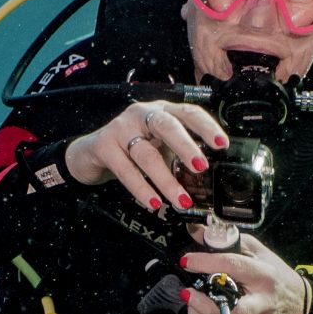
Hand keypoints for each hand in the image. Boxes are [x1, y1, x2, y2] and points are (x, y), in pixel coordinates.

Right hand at [66, 100, 229, 214]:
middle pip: (167, 125)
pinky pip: (125, 170)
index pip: (187, 112)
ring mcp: (121, 129)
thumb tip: (208, 175)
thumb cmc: (130, 148)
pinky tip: (153, 202)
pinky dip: (141, 188)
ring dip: (166, 180)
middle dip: (186, 147)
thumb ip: (180, 153)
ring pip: (146, 154)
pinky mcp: (104, 147)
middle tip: (201, 167)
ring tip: (181, 200)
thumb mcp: (159, 144)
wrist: (89, 153)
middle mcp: (141, 115)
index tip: (223, 144)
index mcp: (161, 111)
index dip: (206, 127)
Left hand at [180, 230, 307, 313]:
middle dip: (203, 305)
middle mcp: (262, 303)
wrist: (302, 305)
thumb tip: (197, 231)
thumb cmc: (276, 276)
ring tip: (191, 310)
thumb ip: (228, 241)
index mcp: (263, 276)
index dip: (205, 263)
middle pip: (231, 311)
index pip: (232, 266)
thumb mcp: (258, 252)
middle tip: (188, 294)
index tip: (187, 262)